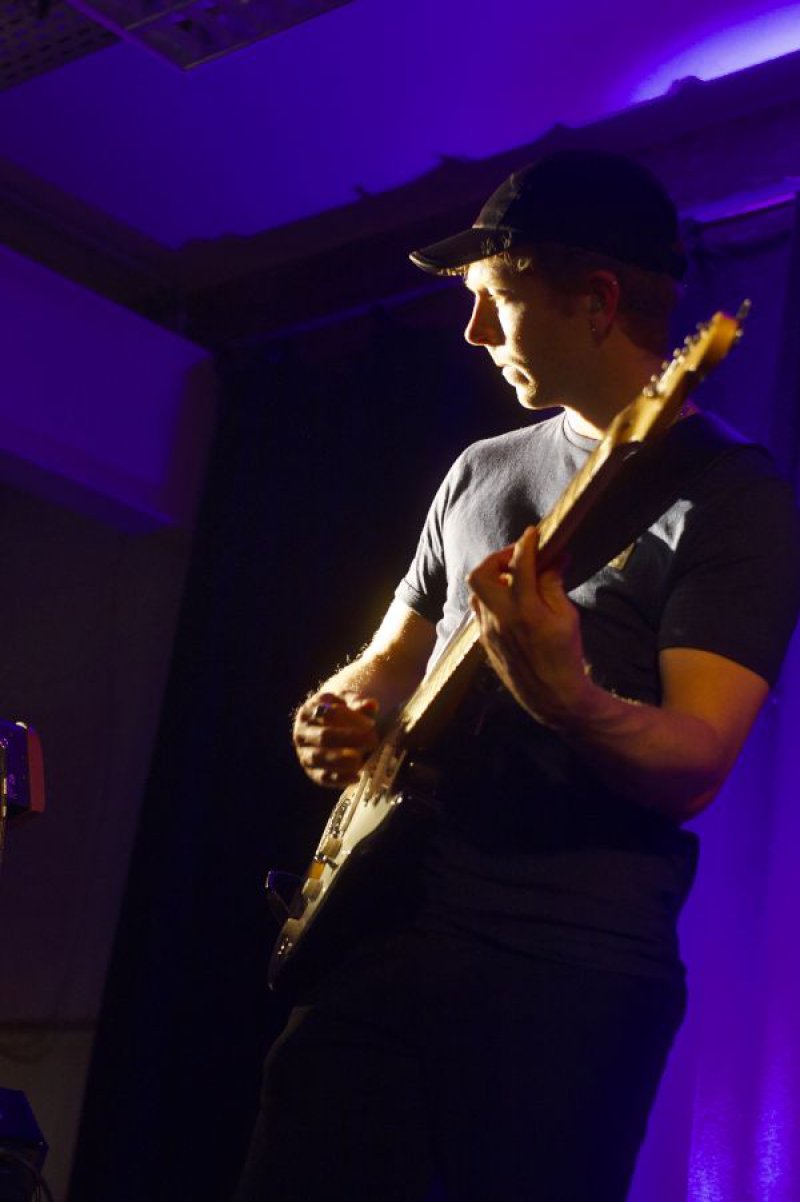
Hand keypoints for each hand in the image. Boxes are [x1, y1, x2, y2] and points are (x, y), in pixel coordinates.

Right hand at [293, 692, 379, 787]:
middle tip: (373, 741)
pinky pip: (323, 777)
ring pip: (319, 758)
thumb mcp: (348, 702)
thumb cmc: (341, 712)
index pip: (329, 713)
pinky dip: (340, 778)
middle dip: (350, 739)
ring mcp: (305, 754)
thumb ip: (358, 703)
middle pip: (324, 736)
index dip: (351, 718)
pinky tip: (356, 776)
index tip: (370, 724)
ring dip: (341, 760)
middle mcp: (302, 732)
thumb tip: (371, 705)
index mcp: (310, 711)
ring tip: (360, 760)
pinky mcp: (312, 773)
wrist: (328, 729)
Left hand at [467, 526, 589, 728]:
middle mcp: (500, 617)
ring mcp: (488, 630)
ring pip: (476, 592)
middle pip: (479, 574)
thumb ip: (554, 584)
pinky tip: (510, 599)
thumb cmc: (565, 655)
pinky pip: (479, 609)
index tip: (534, 533)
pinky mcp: (484, 640)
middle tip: (516, 558)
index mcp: (524, 609)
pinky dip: (492, 596)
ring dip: (491, 578)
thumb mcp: (567, 617)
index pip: (519, 564)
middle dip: (496, 559)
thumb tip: (554, 558)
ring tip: (513, 578)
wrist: (551, 696)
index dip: (526, 543)